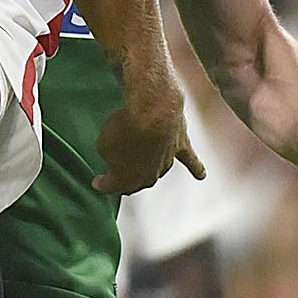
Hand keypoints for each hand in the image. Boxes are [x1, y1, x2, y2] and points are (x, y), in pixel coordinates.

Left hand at [92, 72, 204, 193]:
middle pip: (137, 182)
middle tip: (118, 177)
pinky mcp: (181, 145)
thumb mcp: (104, 143)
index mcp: (127, 179)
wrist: (153, 111)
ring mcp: (166, 161)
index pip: (112, 186)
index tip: (97, 182)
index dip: (103, 184)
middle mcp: (149, 175)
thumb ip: (110, 154)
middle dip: (126, 181)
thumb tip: (119, 154)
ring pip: (156, 171)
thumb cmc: (125, 127)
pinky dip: (196, 167)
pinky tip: (201, 175)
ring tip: (143, 171)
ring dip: (148, 170)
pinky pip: (190, 159)